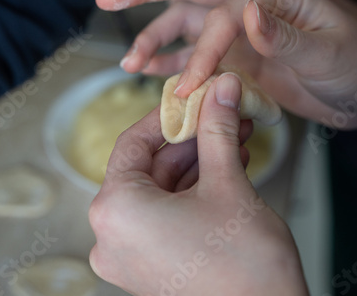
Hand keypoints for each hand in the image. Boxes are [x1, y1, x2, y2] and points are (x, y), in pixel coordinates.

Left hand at [89, 73, 307, 295]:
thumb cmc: (245, 264)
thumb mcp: (228, 184)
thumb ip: (217, 129)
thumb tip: (220, 88)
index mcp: (116, 211)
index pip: (133, 144)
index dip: (166, 117)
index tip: (193, 100)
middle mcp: (111, 236)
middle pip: (149, 169)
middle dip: (191, 142)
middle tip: (223, 118)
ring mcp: (128, 256)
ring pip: (160, 193)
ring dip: (197, 166)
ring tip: (233, 142)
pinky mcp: (148, 268)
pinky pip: (164, 217)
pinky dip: (191, 194)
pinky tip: (225, 172)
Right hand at [95, 0, 356, 130]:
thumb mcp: (332, 51)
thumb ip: (287, 36)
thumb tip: (246, 15)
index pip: (220, 17)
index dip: (201, 52)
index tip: (188, 86)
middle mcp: (251, 7)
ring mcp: (243, 35)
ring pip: (187, 28)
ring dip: (155, 39)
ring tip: (130, 62)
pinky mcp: (242, 61)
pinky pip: (200, 58)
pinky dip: (176, 64)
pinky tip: (154, 73)